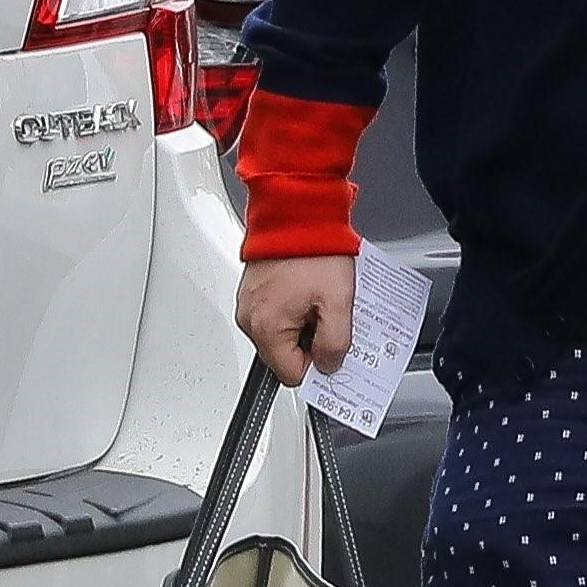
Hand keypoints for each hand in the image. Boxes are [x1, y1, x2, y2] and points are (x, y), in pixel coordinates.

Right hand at [236, 255, 355, 383]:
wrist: (298, 211)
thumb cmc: (315, 251)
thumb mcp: (338, 303)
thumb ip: (334, 344)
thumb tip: (328, 366)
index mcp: (266, 328)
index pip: (292, 374)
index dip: (318, 364)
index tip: (333, 345)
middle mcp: (250, 319)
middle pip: (285, 355)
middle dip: (312, 341)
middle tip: (330, 314)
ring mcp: (248, 303)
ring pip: (282, 334)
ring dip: (305, 323)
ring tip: (322, 297)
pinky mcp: (253, 290)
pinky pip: (276, 313)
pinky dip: (296, 307)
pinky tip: (311, 288)